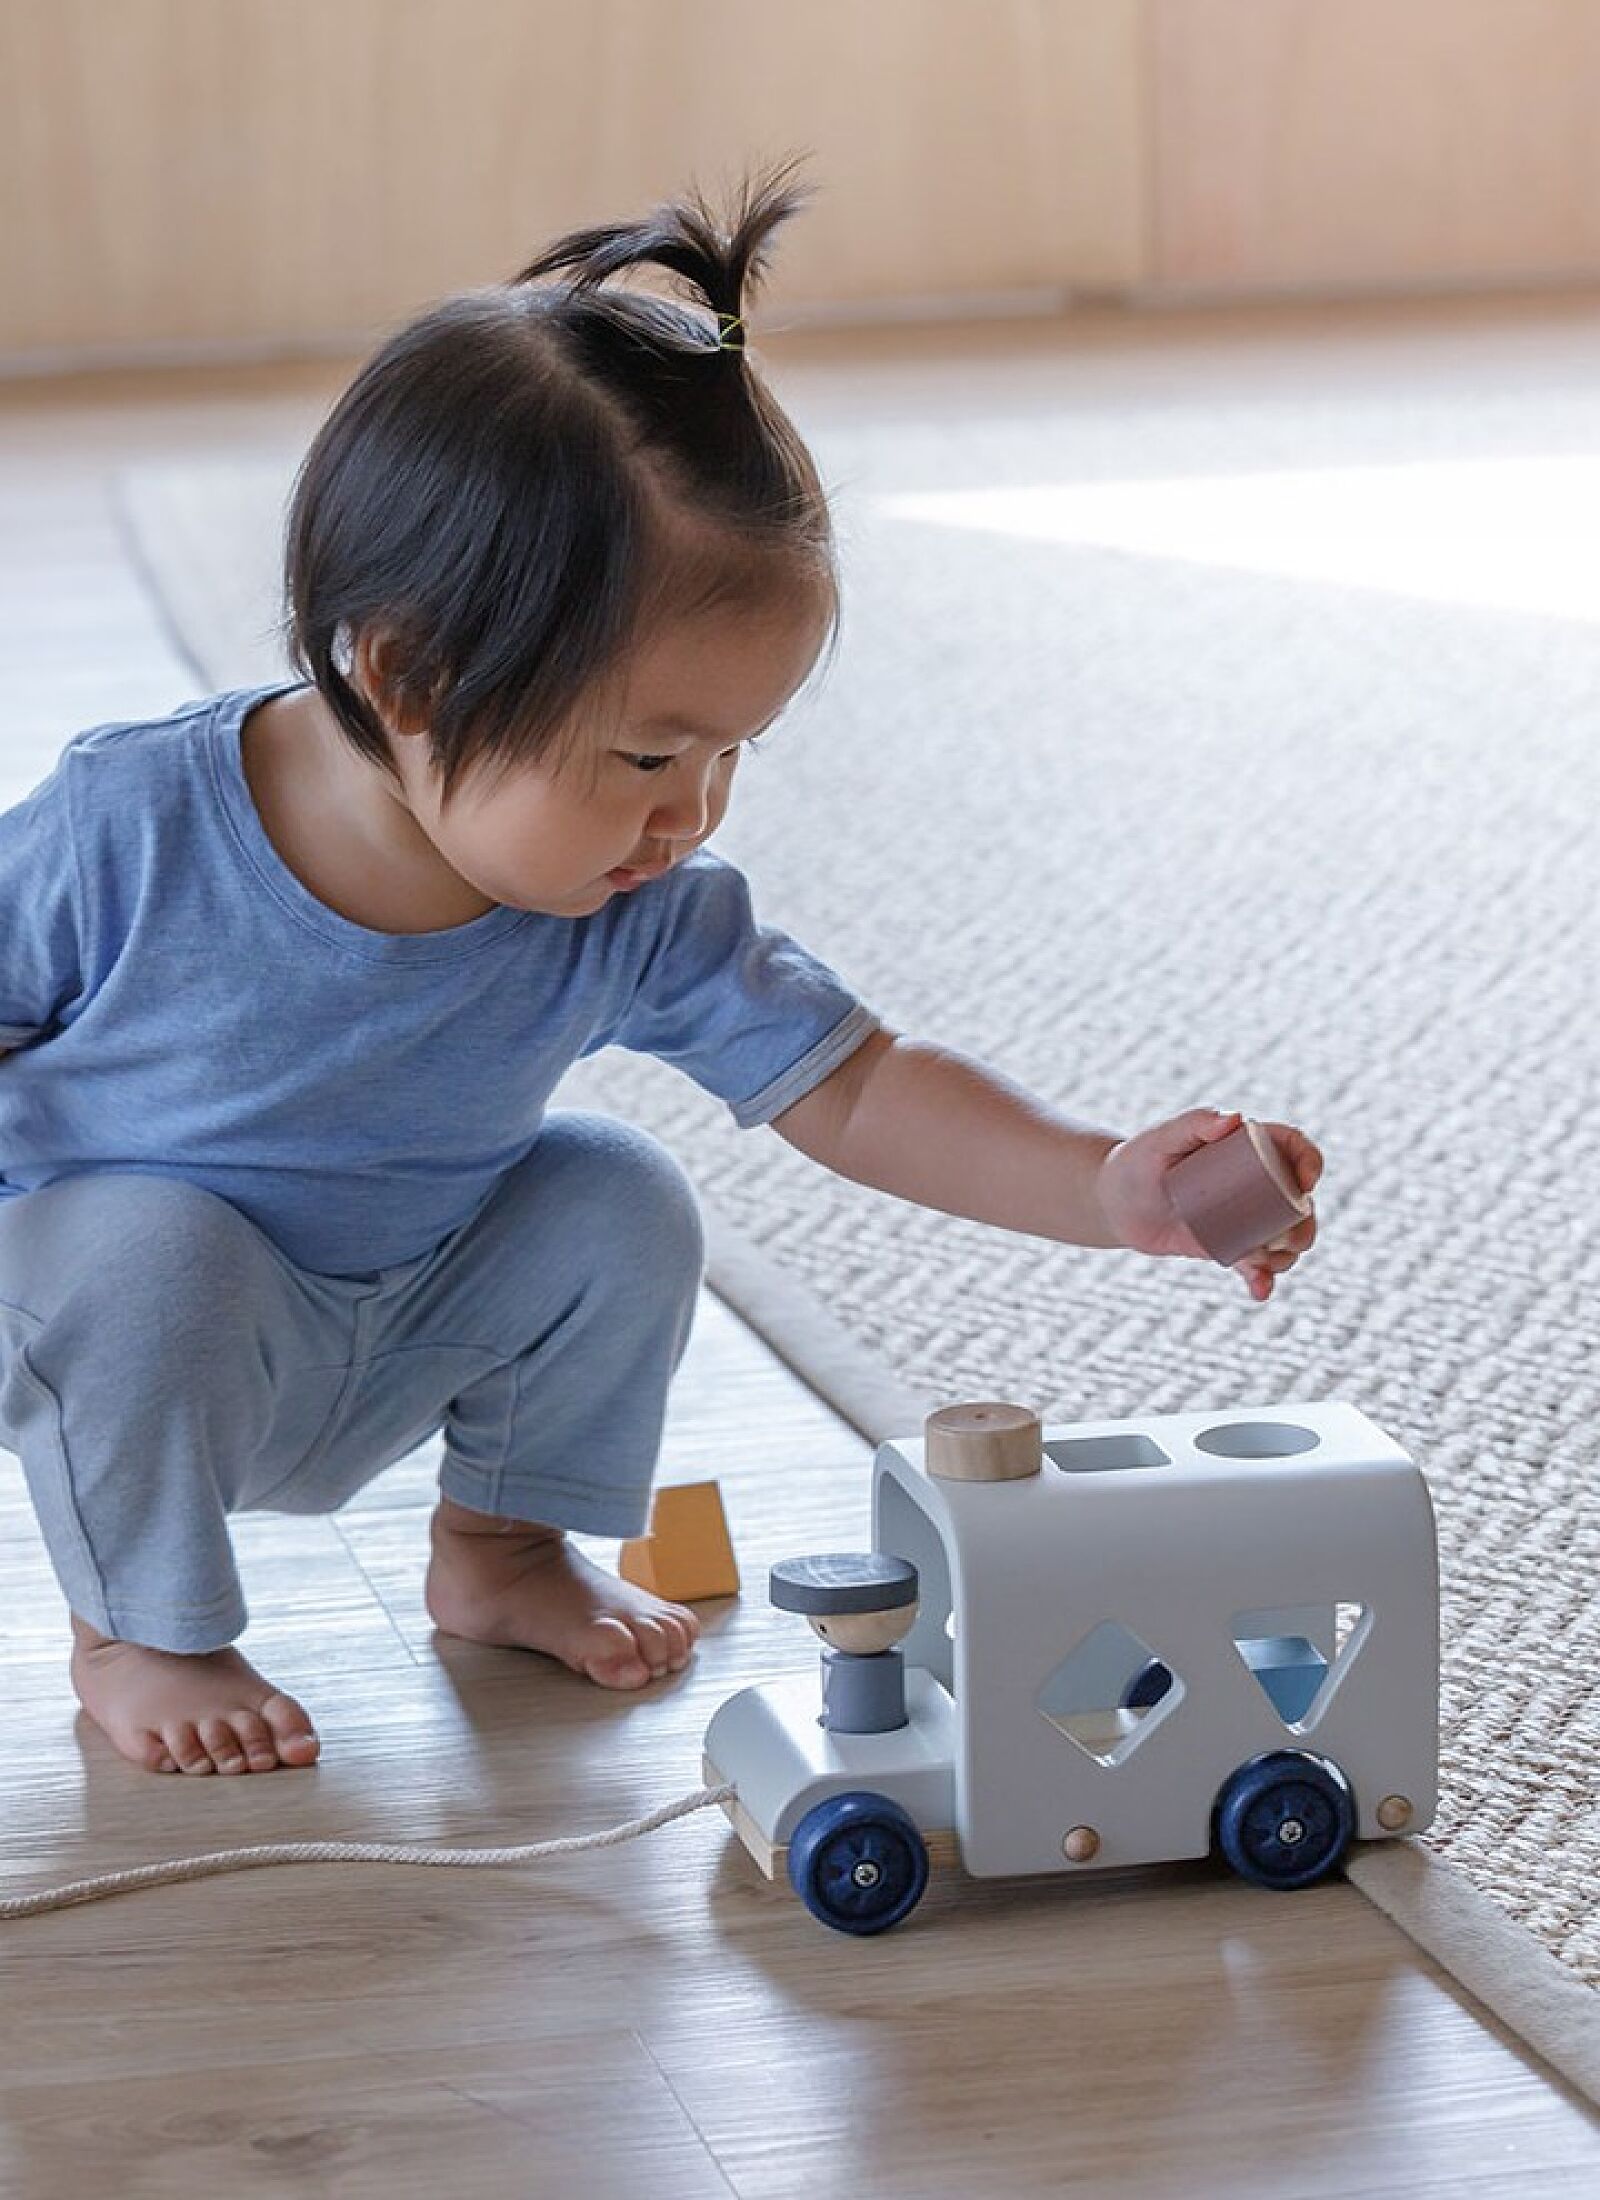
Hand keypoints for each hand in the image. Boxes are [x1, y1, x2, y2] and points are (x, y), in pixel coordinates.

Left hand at [1097, 1108, 1321, 1302]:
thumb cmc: (1138, 1160)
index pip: (1293, 1147)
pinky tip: (1259, 1291)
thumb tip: (1236, 1118)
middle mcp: (1255, 1182)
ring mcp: (1246, 1217)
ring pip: (1286, 1238)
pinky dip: (1263, 1280)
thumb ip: (1193, 1123)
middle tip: (1287, 1239)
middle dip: (1306, 1224)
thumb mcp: (1161, 1139)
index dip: (1311, 1161)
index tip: (1306, 1183)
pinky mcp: (1231, 1246)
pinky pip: (1257, 1266)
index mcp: (1247, 1147)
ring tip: (1259, 1262)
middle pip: (1299, 1202)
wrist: (1115, 1202)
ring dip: (1287, 1256)